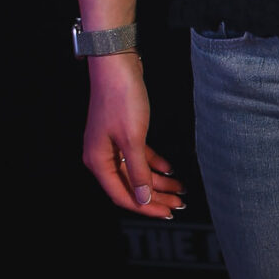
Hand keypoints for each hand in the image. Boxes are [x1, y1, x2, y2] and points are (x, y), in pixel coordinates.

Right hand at [81, 54, 185, 217]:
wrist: (117, 65)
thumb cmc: (120, 97)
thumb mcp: (133, 139)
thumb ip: (138, 171)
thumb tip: (143, 198)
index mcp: (98, 160)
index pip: (122, 195)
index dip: (145, 207)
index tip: (166, 213)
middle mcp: (102, 155)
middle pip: (131, 185)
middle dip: (156, 197)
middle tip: (178, 204)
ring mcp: (112, 144)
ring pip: (137, 171)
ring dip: (158, 182)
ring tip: (180, 189)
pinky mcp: (123, 132)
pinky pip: (139, 156)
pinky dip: (154, 164)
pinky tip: (169, 170)